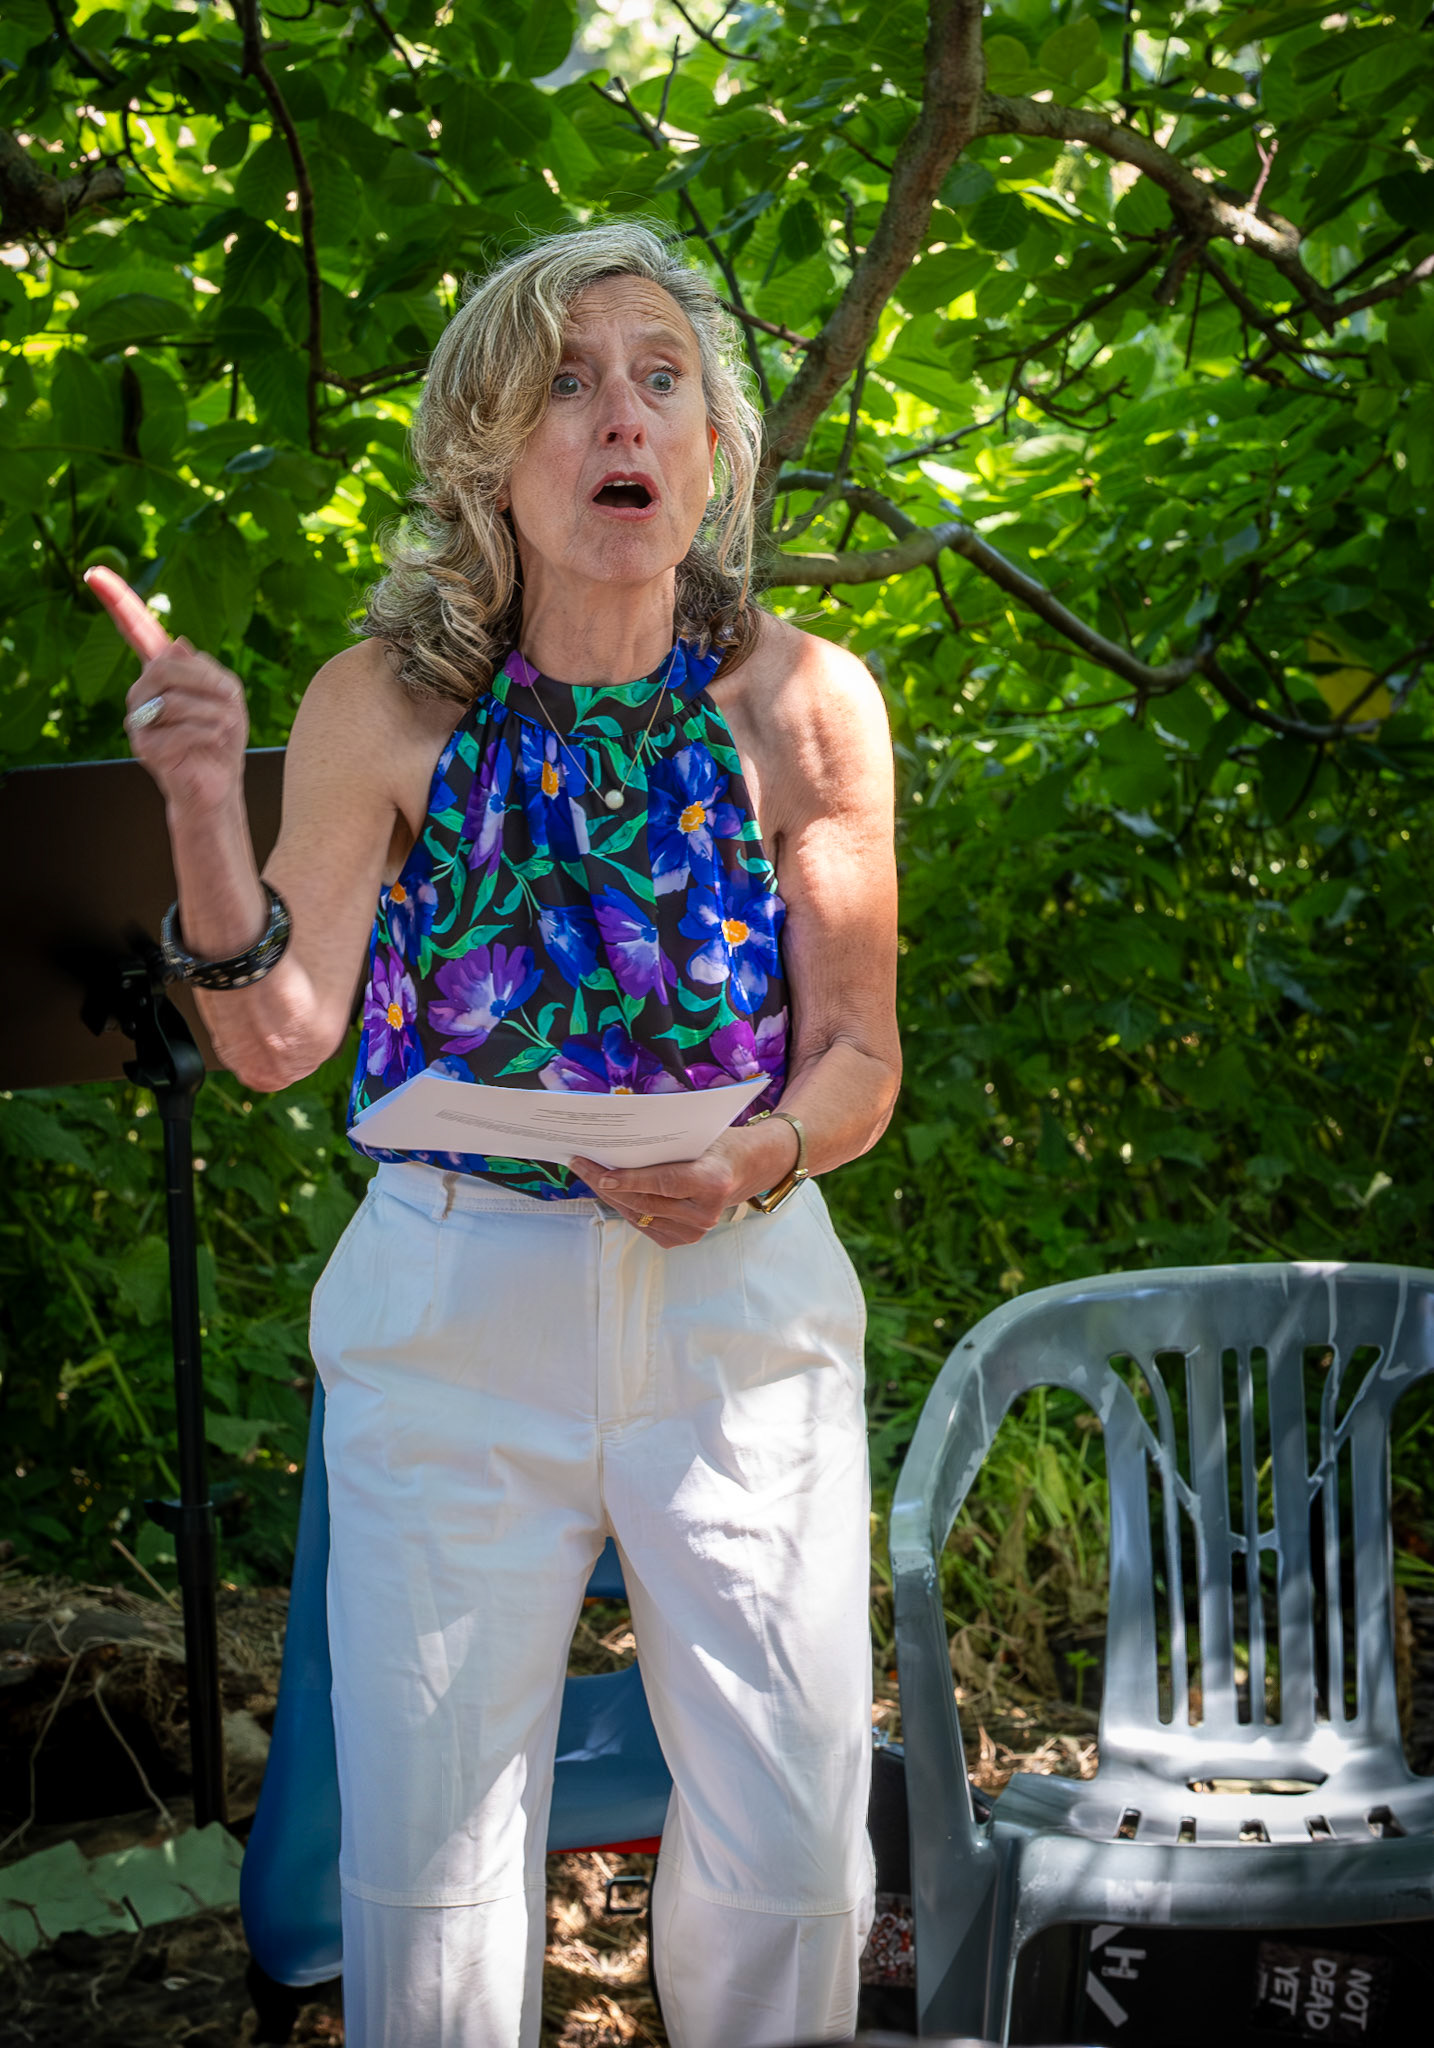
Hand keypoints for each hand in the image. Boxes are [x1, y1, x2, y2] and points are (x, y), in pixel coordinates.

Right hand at [85, 565, 248, 817]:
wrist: (218, 786)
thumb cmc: (221, 738)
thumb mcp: (225, 695)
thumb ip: (202, 668)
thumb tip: (176, 643)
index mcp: (160, 673)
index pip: (135, 630)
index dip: (116, 601)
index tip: (94, 573)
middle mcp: (141, 692)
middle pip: (164, 666)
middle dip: (208, 682)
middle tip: (232, 701)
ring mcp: (137, 720)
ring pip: (174, 699)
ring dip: (214, 711)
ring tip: (225, 726)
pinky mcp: (143, 748)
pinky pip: (179, 728)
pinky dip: (208, 732)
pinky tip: (215, 740)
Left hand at [571, 1140, 744, 1248]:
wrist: (747, 1169)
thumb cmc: (718, 1146)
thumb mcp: (698, 1137)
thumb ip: (665, 1145)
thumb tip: (617, 1146)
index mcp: (713, 1183)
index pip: (663, 1183)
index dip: (630, 1180)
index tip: (601, 1174)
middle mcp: (705, 1213)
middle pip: (644, 1201)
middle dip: (608, 1184)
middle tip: (581, 1164)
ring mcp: (695, 1231)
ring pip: (639, 1215)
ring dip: (610, 1195)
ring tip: (588, 1173)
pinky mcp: (683, 1239)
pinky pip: (644, 1223)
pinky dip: (624, 1206)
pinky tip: (609, 1189)